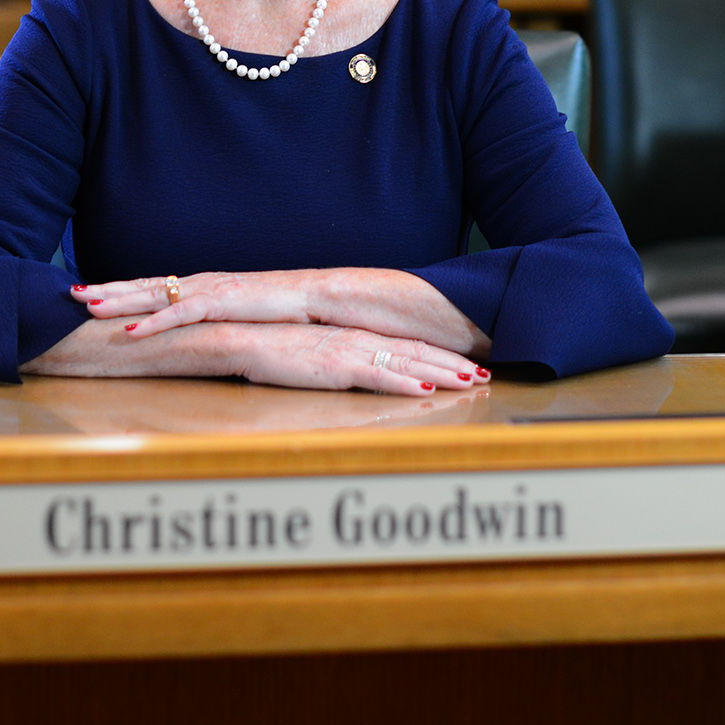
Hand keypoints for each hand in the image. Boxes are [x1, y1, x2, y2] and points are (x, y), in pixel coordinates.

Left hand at [73, 271, 309, 330]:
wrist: (314, 295)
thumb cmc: (280, 306)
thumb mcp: (240, 312)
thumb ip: (214, 318)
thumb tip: (195, 331)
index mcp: (201, 285)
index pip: (152, 284)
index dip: (120, 288)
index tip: (89, 291)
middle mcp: (199, 283)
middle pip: (144, 285)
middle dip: (106, 289)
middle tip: (70, 293)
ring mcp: (209, 290)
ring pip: (154, 296)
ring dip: (120, 301)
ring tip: (88, 307)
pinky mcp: (222, 303)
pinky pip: (181, 315)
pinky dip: (154, 322)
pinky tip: (132, 330)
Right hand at [228, 323, 483, 395]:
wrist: (239, 338)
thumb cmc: (270, 351)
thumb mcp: (313, 356)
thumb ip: (338, 363)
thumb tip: (359, 376)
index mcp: (354, 336)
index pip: (406, 346)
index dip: (439, 356)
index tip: (467, 364)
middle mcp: (358, 339)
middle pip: (416, 352)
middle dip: (453, 364)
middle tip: (486, 374)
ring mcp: (349, 350)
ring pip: (407, 362)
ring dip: (442, 373)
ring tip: (471, 381)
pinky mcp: (335, 365)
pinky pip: (377, 375)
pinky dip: (405, 381)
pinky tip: (427, 388)